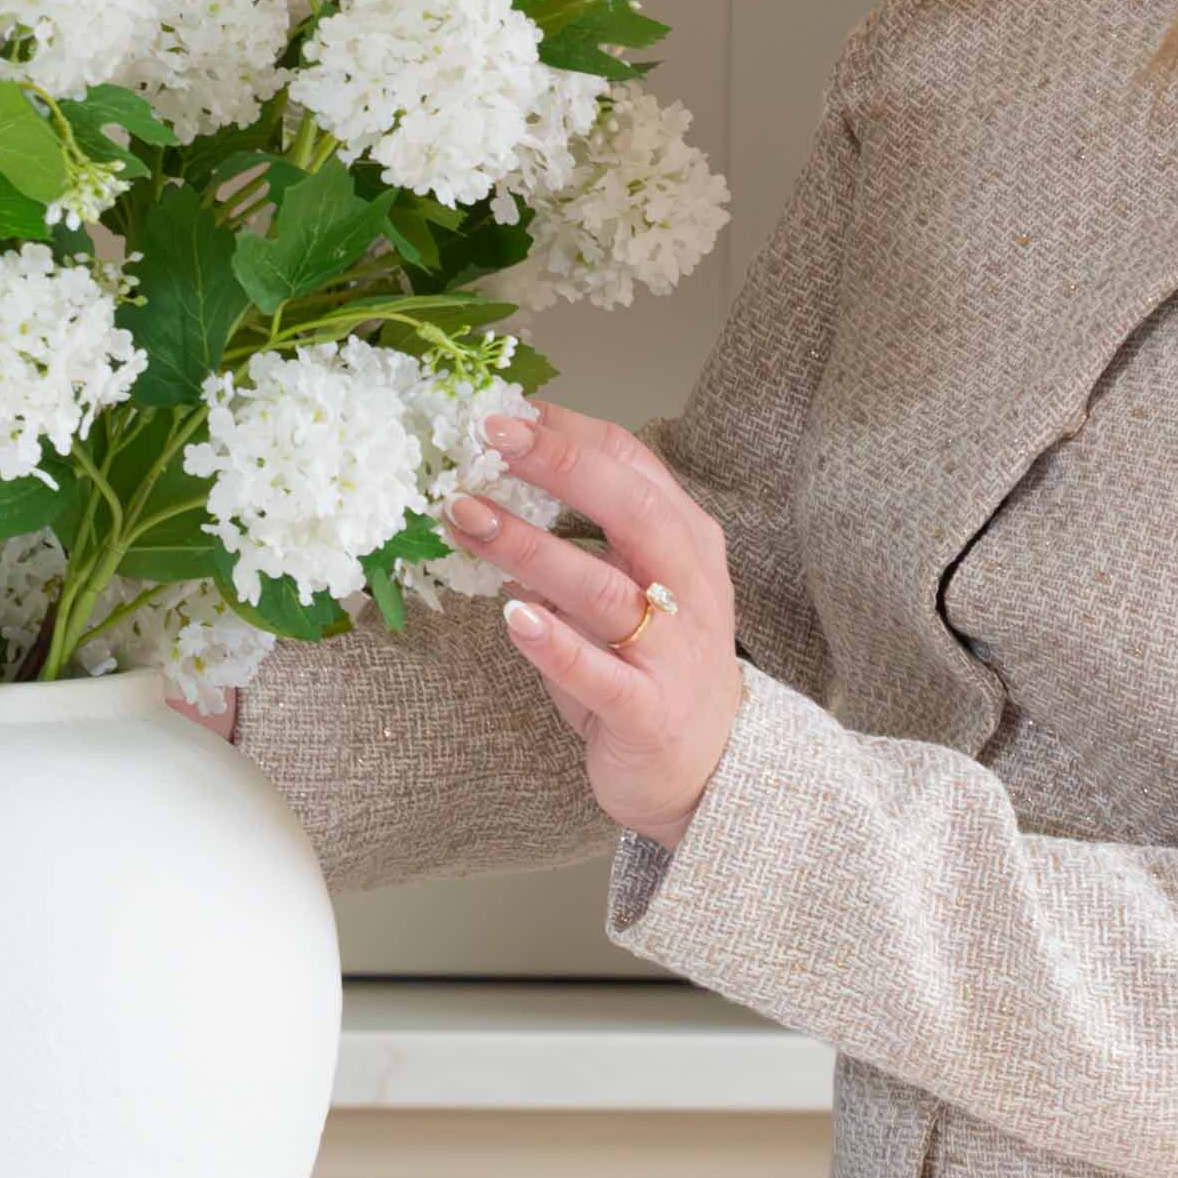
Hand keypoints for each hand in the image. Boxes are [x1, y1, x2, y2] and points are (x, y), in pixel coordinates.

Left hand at [450, 399, 747, 848]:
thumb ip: (588, 540)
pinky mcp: (647, 711)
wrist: (712, 768)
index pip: (632, 464)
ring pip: (601, 586)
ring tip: (466, 515)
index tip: (503, 409)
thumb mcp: (637, 587)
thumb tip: (498, 484)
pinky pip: (598, 671)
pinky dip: (554, 642)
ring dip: (528, 546)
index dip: (568, 431)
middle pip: (629, 507)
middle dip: (557, 464)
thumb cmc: (657, 665)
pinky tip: (512, 615)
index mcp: (685, 542)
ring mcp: (671, 650)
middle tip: (488, 436)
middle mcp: (687, 587)